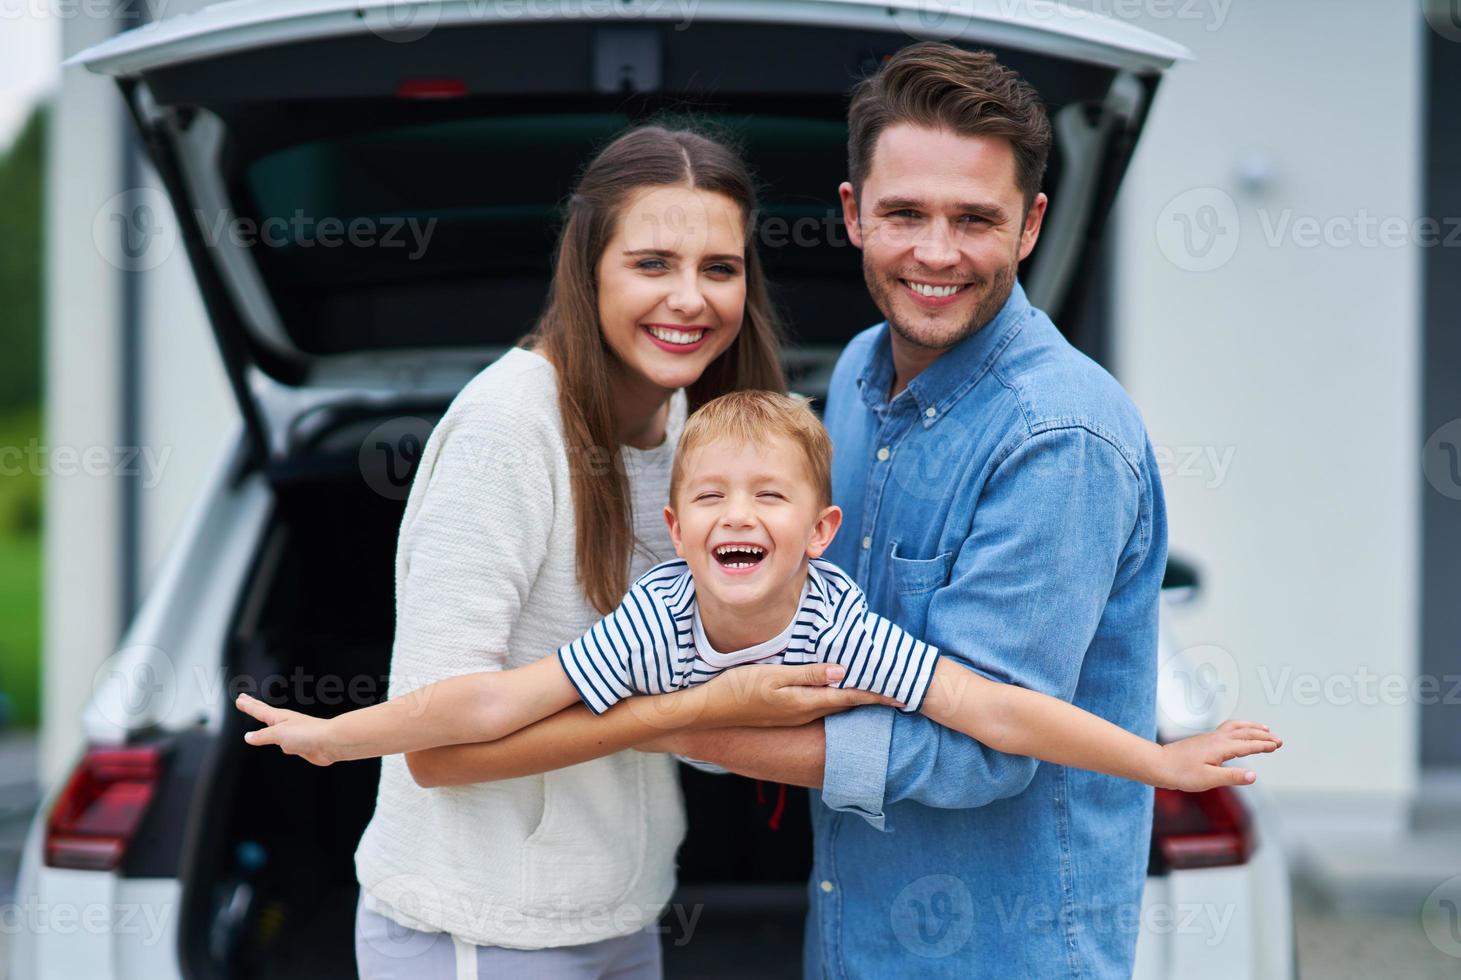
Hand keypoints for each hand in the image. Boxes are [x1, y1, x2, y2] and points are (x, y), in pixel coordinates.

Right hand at [235, 692, 337, 766]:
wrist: (330, 742)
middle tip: (245, 699)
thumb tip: (248, 737)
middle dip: (254, 707)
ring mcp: (293, 735)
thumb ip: (262, 736)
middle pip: (265, 714)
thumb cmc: (308, 733)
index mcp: (279, 718)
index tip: (240, 698)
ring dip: (267, 726)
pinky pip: (285, 744)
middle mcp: (286, 724)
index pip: (259, 710)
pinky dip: (281, 743)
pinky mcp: (300, 746)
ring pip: (275, 730)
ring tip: (262, 720)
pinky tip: (282, 745)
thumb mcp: (279, 734)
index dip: (248, 705)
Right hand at [698, 662, 901, 728]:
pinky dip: (835, 699)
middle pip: (846, 704)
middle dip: (872, 698)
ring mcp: (794, 715)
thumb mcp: (773, 676)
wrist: (708, 710)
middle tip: (898, 691)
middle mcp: (805, 712)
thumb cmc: (738, 689)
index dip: (877, 695)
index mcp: (806, 702)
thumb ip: (808, 674)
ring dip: (855, 698)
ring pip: (833, 705)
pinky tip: (837, 692)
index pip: (850, 698)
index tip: (903, 695)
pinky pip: (819, 705)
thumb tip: (843, 671)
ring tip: (875, 691)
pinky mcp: (784, 713)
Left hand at [1158, 719, 1281, 791]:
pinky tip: (1239, 733)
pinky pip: (1227, 729)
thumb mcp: (1209, 779)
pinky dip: (1239, 728)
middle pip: (1245, 733)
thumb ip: (1232, 777)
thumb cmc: (1181, 773)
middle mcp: (1216, 739)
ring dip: (1251, 727)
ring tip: (1264, 729)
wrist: (1159, 765)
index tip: (1278, 745)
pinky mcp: (1204, 740)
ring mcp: (1210, 738)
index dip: (1264, 745)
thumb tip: (1253, 775)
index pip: (1248, 744)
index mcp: (1220, 747)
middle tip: (1278, 739)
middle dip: (1263, 735)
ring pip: (1235, 727)